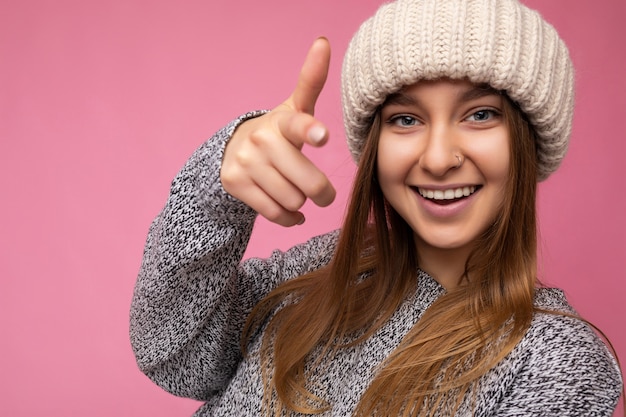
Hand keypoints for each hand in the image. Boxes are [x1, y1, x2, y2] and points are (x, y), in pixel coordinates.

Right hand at [220, 37, 335, 226]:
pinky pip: (274, 213)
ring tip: (298, 194)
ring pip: (291, 200)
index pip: (298, 124)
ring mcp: (245, 163)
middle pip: (307, 182)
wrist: (233, 150)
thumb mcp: (294, 108)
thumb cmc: (277, 131)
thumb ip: (312, 81)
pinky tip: (292, 212)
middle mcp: (262, 140)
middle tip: (324, 194)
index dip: (310, 131)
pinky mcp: (235, 184)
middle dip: (322, 193)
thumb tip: (323, 41)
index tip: (322, 136)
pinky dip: (289, 218)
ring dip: (300, 203)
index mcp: (282, 121)